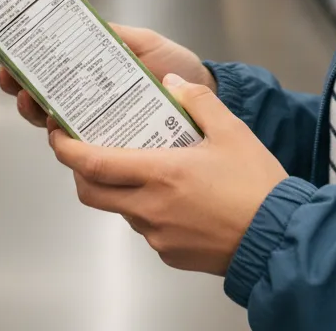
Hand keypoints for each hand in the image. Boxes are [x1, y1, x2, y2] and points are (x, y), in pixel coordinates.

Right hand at [0, 24, 214, 129]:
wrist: (206, 98)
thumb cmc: (177, 67)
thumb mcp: (144, 42)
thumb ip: (116, 36)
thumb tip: (82, 23)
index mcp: (93, 72)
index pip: (50, 71)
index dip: (24, 68)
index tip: (9, 60)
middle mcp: (90, 101)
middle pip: (42, 100)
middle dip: (22, 91)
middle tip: (16, 83)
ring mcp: (100, 127)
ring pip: (56, 126)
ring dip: (38, 114)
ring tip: (34, 104)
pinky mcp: (116, 149)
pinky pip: (86, 149)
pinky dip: (68, 142)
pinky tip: (60, 132)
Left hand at [50, 74, 286, 274]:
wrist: (278, 239)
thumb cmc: (255, 186)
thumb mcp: (231, 130)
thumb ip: (198, 100)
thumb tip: (172, 82)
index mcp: (160, 174)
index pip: (94, 164)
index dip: (68, 150)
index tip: (57, 136)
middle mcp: (150, 208)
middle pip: (93, 192)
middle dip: (80, 171)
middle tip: (83, 149)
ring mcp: (158, 236)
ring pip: (120, 209)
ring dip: (118, 188)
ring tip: (138, 164)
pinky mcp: (170, 253)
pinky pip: (145, 227)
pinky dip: (145, 207)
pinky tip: (170, 193)